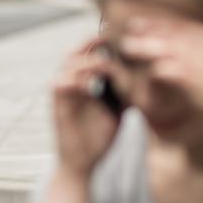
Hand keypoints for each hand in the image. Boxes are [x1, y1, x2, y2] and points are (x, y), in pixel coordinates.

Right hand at [52, 38, 122, 176]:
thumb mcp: (117, 110)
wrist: (82, 165)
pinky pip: (59, 84)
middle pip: (74, 52)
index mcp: (83, 83)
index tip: (121, 37)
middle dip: (90, 43)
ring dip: (85, 61)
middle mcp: (69, 85)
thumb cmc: (99, 139)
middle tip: (108, 39)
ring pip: (67, 65)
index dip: (100, 42)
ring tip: (103, 65)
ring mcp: (62, 95)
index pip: (87, 53)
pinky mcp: (56, 107)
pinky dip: (75, 80)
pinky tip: (91, 85)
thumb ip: (123, 91)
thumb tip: (146, 76)